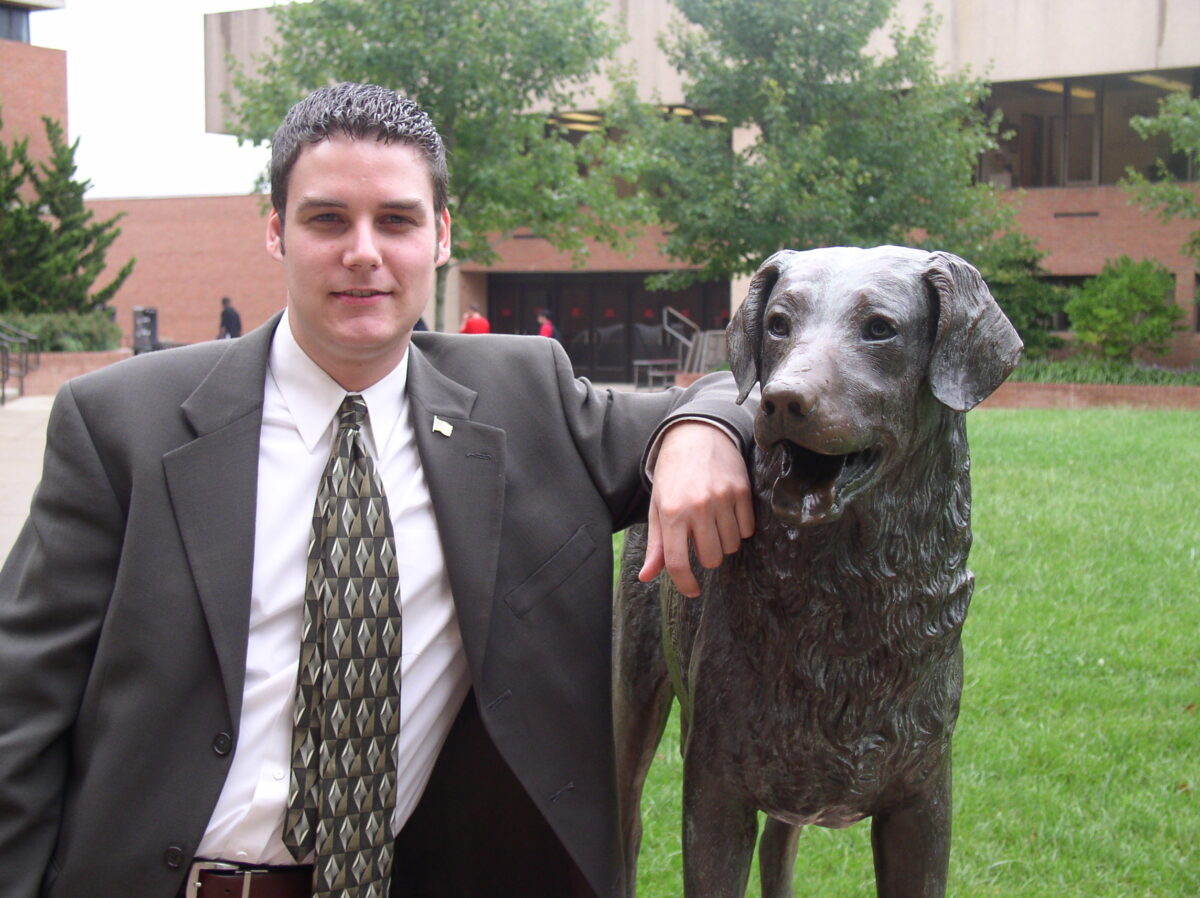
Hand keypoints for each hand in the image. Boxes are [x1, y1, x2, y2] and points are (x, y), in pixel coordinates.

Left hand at [639, 421, 753, 596]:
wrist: (697, 435)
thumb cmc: (673, 474)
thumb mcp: (658, 506)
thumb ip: (656, 545)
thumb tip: (646, 577)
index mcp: (671, 512)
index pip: (678, 562)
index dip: (685, 584)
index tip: (692, 591)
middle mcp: (697, 507)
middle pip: (711, 559)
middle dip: (706, 557)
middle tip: (700, 540)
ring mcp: (722, 498)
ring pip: (731, 546)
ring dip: (723, 543)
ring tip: (714, 524)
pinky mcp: (742, 491)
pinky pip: (747, 530)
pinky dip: (739, 529)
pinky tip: (728, 515)